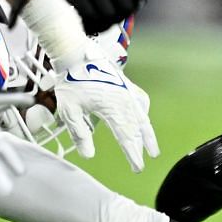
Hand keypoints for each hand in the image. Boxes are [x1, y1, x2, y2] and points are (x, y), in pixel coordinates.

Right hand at [24, 0, 144, 33]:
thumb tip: (140, 1)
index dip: (133, 8)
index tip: (124, 11)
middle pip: (125, 8)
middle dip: (119, 17)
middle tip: (110, 20)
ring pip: (108, 14)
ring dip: (104, 22)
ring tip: (99, 24)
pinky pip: (89, 15)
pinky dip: (90, 22)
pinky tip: (87, 23)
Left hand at [51, 36, 157, 170]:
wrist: (76, 54)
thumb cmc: (71, 80)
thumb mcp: (70, 111)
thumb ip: (80, 134)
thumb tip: (88, 154)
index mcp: (113, 108)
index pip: (127, 137)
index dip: (133, 155)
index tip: (137, 168)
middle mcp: (125, 100)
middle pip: (138, 129)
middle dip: (142, 147)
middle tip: (145, 162)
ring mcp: (128, 91)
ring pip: (143, 116)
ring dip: (148, 133)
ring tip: (152, 147)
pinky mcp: (126, 84)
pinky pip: (141, 102)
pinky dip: (144, 113)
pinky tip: (143, 117)